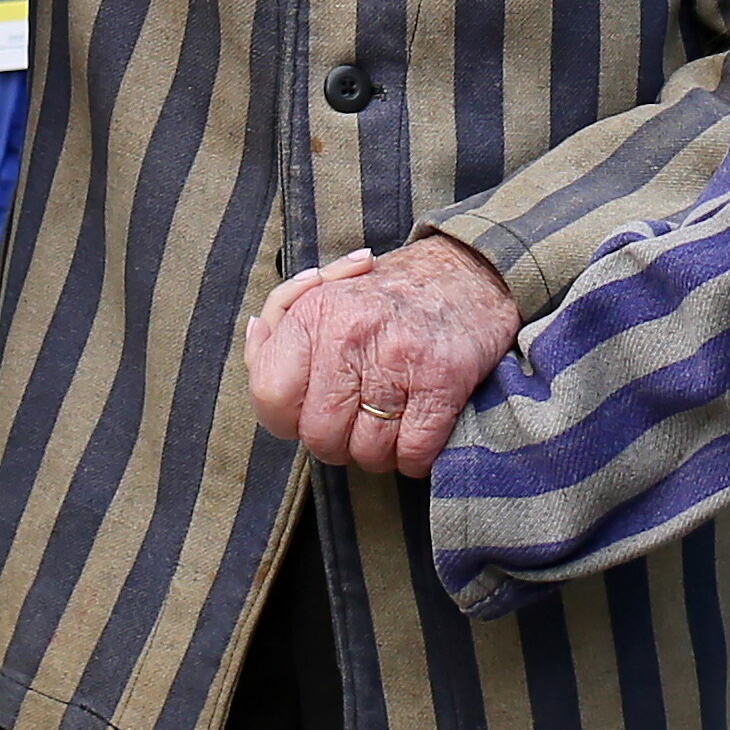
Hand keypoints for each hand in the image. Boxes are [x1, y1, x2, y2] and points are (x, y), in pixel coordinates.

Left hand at [243, 239, 521, 480]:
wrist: (472, 272)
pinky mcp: (442, 382)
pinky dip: (414, 457)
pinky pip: (412, 454)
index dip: (286, 419)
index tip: (308, 412)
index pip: (270, 396)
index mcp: (314, 312)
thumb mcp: (327, 289)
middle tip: (357, 421)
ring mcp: (397, 359)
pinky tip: (418, 430)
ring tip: (390, 423)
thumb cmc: (389, 293)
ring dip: (379, 452)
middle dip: (337, 442)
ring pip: (367, 452)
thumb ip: (283, 318)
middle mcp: (350, 334)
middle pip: (319, 436)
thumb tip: (257, 334)